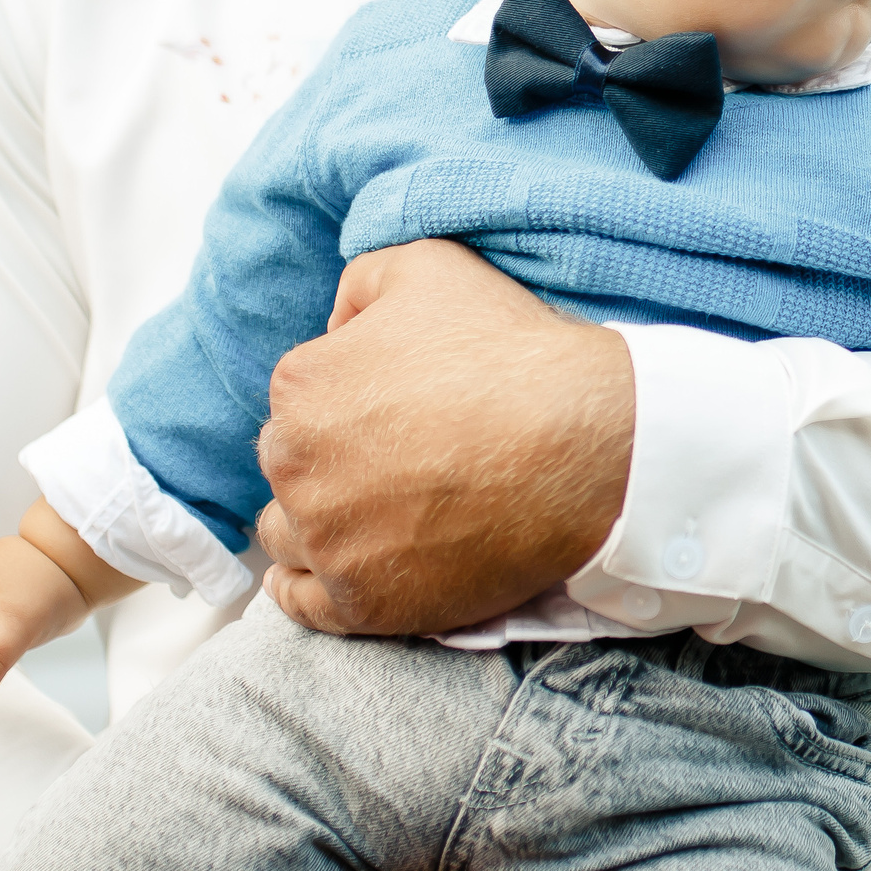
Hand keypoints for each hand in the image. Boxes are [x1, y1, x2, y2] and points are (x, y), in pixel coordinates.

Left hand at [255, 240, 633, 636]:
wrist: (582, 447)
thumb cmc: (511, 354)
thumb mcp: (430, 266)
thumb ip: (360, 285)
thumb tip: (336, 326)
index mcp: (301, 385)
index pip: (297, 399)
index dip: (347, 402)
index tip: (395, 412)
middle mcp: (295, 465)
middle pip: (289, 467)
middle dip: (327, 462)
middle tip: (394, 463)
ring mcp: (327, 539)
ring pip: (289, 534)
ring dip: (315, 524)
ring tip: (367, 519)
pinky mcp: (361, 600)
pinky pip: (303, 605)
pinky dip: (303, 590)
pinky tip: (315, 576)